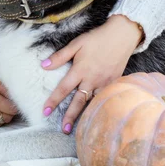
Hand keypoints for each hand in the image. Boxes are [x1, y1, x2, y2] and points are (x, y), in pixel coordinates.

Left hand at [41, 15, 142, 133]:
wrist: (121, 35)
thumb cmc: (97, 38)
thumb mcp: (76, 44)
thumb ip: (60, 56)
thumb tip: (43, 66)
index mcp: (80, 70)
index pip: (63, 88)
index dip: (53, 100)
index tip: (45, 112)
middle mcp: (92, 79)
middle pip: (78, 101)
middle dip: (70, 116)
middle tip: (63, 130)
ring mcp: (104, 82)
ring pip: (92, 102)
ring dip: (85, 114)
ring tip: (78, 127)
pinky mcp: (114, 82)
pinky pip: (104, 97)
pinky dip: (98, 106)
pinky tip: (95, 114)